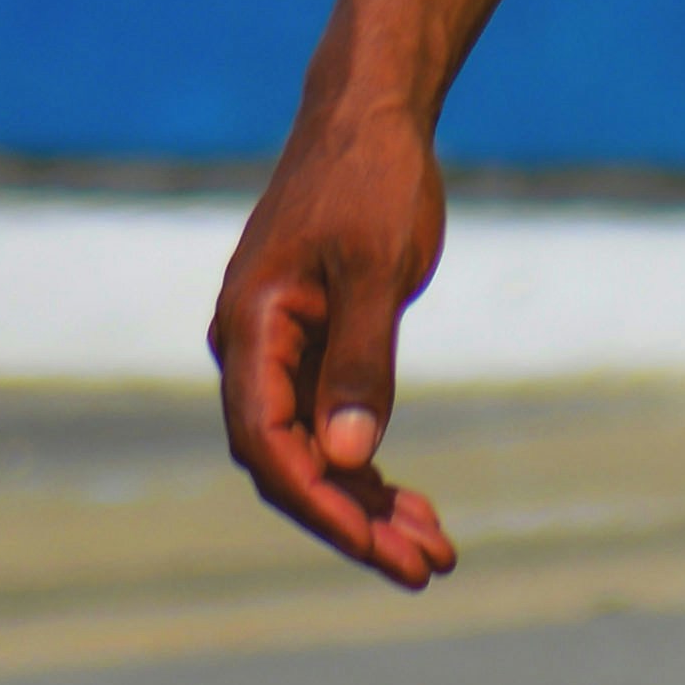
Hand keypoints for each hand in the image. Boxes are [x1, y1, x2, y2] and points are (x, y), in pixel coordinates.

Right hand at [210, 110, 459, 588]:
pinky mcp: (310, 347)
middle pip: (288, 464)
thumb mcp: (374, 268)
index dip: (323, 505)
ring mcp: (277, 351)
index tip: (383, 548)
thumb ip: (359, 363)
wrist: (370, 115)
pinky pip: (329, 425)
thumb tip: (347, 458)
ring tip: (435, 551)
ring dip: (367, 504)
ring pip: (312, 454)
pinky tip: (414, 504)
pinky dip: (369, 468)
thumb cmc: (370, 179)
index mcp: (249, 328)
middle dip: (353, 521)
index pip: (268, 445)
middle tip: (427, 569)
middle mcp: (249, 349)